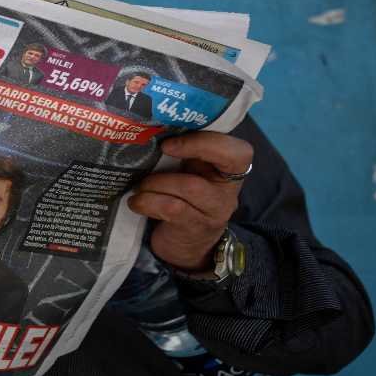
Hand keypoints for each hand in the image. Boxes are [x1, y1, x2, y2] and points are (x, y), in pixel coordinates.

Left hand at [127, 132, 252, 271]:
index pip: (239, 150)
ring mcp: (215, 210)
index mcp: (227, 170)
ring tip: (140, 186)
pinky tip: (136, 202)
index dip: (209, 140)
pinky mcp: (196, 227)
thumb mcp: (188, 175)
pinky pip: (173, 208)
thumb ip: (183, 154)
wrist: (186, 246)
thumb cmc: (183, 200)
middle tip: (161, 149)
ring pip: (191, 186)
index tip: (171, 141)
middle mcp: (228, 189)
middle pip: (227, 161)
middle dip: (190, 149)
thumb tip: (150, 129)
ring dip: (157, 182)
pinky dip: (148, 201)